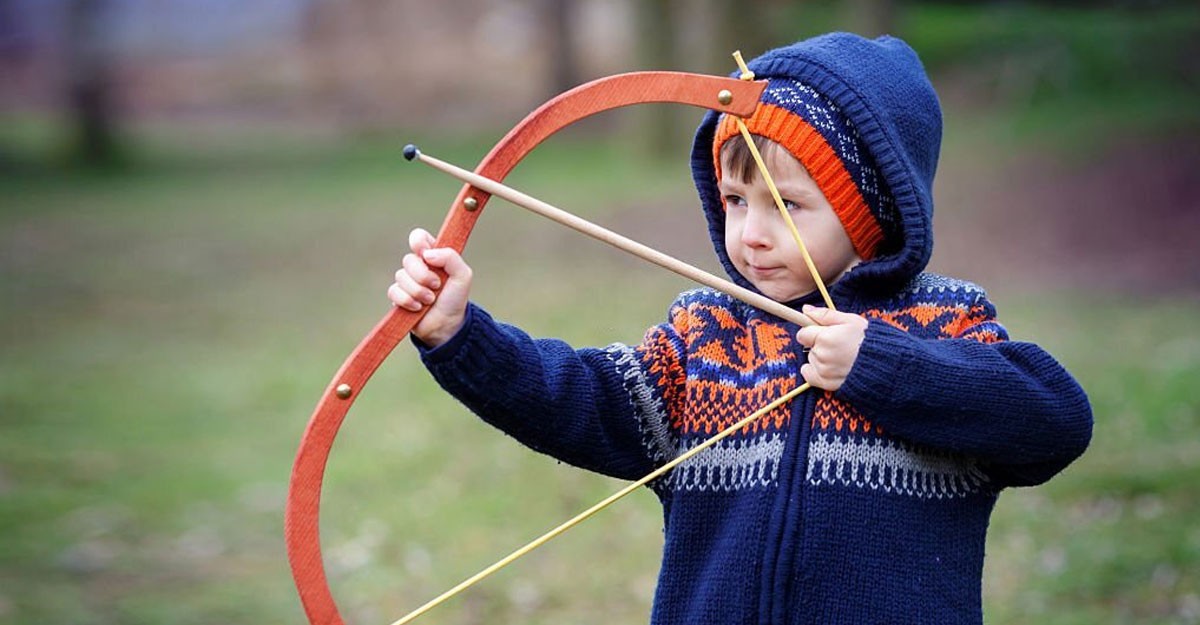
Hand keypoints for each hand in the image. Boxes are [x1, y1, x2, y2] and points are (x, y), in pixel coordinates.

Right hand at [387, 228, 472, 346]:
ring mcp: (407, 281)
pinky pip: (394, 291)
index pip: (418, 237)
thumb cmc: (455, 299)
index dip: (418, 242)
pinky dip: (408, 301)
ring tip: (430, 300)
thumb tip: (427, 254)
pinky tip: (418, 308)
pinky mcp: (398, 296)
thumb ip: (450, 258)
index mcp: (433, 256)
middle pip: (408, 259)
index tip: (425, 253)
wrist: (447, 325)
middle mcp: (418, 266)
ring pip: (401, 276)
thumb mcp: (463, 276)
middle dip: (423, 276)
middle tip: (437, 286)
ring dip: (418, 291)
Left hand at [795, 305, 867, 390]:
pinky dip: (815, 372)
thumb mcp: (850, 321)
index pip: (803, 334)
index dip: (812, 332)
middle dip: (819, 345)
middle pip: (809, 347)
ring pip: (811, 361)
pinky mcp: (827, 384)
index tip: (823, 333)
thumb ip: (825, 315)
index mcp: (826, 338)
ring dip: (820, 359)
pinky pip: (809, 376)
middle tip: (838, 345)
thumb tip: (806, 309)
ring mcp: (824, 371)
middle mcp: (822, 356)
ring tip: (841, 357)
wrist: (885, 365)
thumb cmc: (870, 341)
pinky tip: (829, 368)